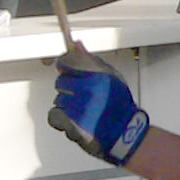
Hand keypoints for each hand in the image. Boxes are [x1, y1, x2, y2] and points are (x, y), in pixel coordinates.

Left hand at [49, 50, 149, 166]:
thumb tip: (76, 45)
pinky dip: (60, 119)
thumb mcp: (112, 77)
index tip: (66, 69)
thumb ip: (92, 61)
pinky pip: (54, 115)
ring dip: (66, 106)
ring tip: (83, 111)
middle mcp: (89, 89)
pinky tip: (73, 120)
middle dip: (68, 89)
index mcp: (98, 75)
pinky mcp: (72, 122)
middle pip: (60, 82)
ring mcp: (80, 106)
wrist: (126, 134)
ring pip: (58, 100)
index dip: (65, 66)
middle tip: (82, 97)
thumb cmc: (120, 107)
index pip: (67, 61)